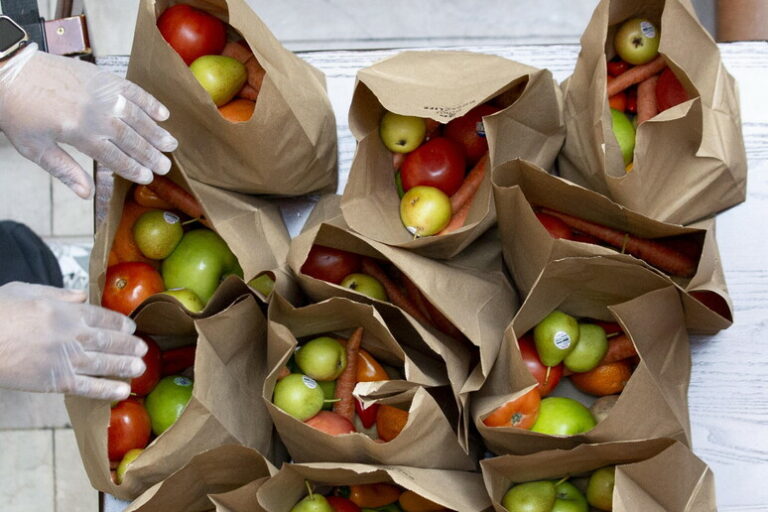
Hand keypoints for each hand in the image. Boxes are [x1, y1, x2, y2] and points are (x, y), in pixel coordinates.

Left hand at [0, 44, 177, 197]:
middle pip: (131, 139)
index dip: (133, 169)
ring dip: (156, 132)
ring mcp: (101, 93)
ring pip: (137, 117)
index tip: (147, 178)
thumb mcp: (35, 148)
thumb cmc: (18, 113)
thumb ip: (64, 170)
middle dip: (151, 154)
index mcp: (79, 134)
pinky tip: (162, 114)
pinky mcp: (101, 76)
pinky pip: (133, 90)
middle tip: (165, 166)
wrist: (8, 72)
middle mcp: (95, 114)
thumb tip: (87, 194)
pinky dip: (149, 102)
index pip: (115, 157)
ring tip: (171, 144)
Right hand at [0, 282, 147, 400]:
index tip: (131, 327)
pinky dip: (107, 389)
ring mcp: (66, 358)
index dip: (121, 323)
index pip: (104, 317)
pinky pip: (88, 386)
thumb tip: (81, 296)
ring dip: (125, 365)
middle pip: (110, 340)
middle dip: (129, 345)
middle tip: (143, 349)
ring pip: (105, 363)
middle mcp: (73, 334)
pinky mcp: (55, 381)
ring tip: (139, 367)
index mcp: (67, 311)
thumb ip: (58, 294)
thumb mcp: (28, 291)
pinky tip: (122, 391)